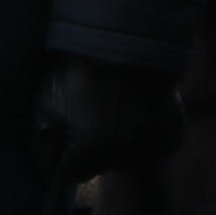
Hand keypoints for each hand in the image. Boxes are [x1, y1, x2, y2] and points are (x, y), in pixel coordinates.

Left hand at [38, 52, 179, 192]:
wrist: (124, 40)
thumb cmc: (78, 71)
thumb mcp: (47, 105)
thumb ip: (43, 144)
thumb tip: (47, 171)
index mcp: (89, 150)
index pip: (75, 174)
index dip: (70, 157)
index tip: (71, 140)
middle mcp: (122, 155)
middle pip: (104, 166)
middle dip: (97, 151)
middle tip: (94, 120)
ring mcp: (151, 146)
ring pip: (131, 159)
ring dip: (123, 145)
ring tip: (118, 114)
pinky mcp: (172, 134)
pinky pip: (156, 148)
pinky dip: (148, 138)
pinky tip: (140, 115)